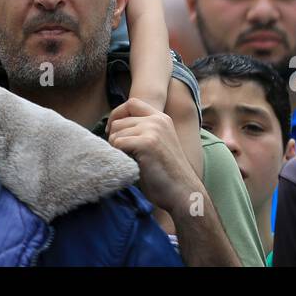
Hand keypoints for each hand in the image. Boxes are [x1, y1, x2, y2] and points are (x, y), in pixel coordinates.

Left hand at [107, 98, 200, 214]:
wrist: (183, 193)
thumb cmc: (167, 174)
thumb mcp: (158, 143)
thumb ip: (142, 131)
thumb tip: (113, 127)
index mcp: (161, 118)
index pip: (132, 103)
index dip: (117, 115)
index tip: (111, 131)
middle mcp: (157, 120)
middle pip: (119, 122)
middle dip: (115, 139)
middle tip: (124, 156)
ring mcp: (152, 130)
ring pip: (116, 134)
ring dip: (117, 150)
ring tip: (131, 162)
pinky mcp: (146, 143)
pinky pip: (118, 144)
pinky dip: (119, 156)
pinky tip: (132, 166)